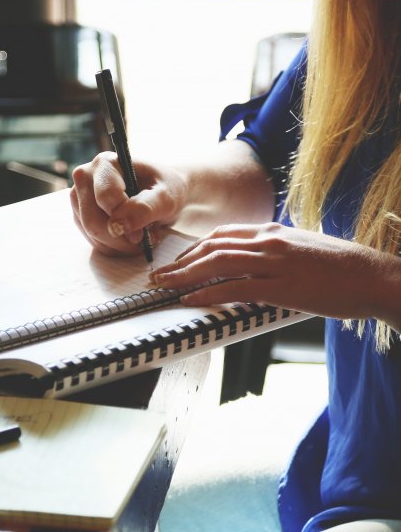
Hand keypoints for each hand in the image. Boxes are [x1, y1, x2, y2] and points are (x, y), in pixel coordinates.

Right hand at [70, 152, 187, 255]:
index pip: (105, 198)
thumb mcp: (166, 197)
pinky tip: (130, 238)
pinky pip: (94, 241)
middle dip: (121, 238)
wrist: (163, 192)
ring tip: (142, 236)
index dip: (124, 220)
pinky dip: (115, 247)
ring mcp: (80, 198)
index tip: (143, 233)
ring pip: (92, 234)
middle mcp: (86, 177)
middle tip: (145, 239)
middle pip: (92, 220)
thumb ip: (144, 208)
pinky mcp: (81, 216)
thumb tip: (118, 225)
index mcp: (105, 164)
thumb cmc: (165, 188)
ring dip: (120, 244)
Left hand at [151, 222, 398, 322]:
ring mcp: (274, 262)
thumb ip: (275, 252)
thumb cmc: (340, 267)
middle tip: (159, 275)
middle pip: (212, 246)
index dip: (194, 248)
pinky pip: (235, 288)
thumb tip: (254, 263)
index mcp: (272, 231)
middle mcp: (269, 241)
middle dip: (180, 261)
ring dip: (184, 276)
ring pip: (217, 263)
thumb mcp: (302, 249)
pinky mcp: (281, 286)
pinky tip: (190, 300)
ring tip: (164, 287)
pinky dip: (208, 293)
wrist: (372, 275)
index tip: (178, 262)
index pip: (222, 234)